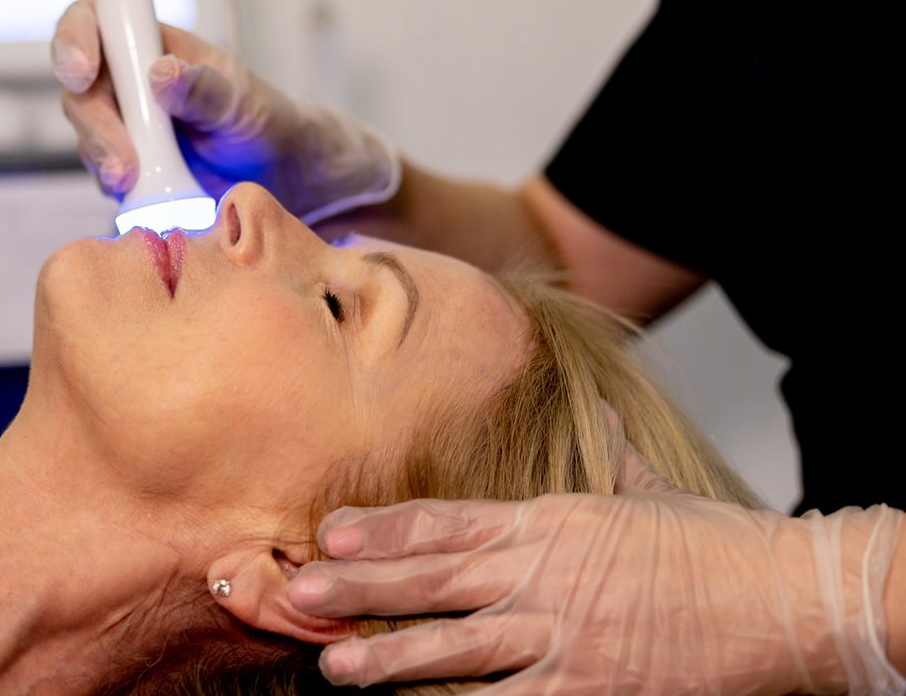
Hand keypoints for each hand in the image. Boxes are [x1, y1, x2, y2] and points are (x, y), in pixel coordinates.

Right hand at [50, 0, 398, 225]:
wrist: (280, 179)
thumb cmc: (265, 124)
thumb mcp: (245, 105)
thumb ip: (205, 90)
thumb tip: (161, 71)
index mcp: (153, 43)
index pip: (95, 20)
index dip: (74, 39)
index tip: (81, 73)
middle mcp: (129, 78)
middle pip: (79, 87)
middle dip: (95, 126)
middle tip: (123, 165)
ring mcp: (122, 122)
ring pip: (86, 134)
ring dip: (104, 160)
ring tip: (139, 185)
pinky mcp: (123, 163)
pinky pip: (102, 172)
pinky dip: (118, 187)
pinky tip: (149, 196)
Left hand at [289, 443, 904, 693]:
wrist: (783, 599)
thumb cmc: (712, 546)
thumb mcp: (646, 491)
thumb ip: (605, 460)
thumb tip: (594, 416)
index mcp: (549, 523)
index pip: (445, 523)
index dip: (382, 528)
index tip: (327, 530)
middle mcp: (544, 576)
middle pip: (433, 582)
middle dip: (360, 587)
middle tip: (300, 592)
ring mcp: (564, 638)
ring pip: (457, 649)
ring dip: (391, 660)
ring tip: (335, 667)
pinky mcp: (591, 691)